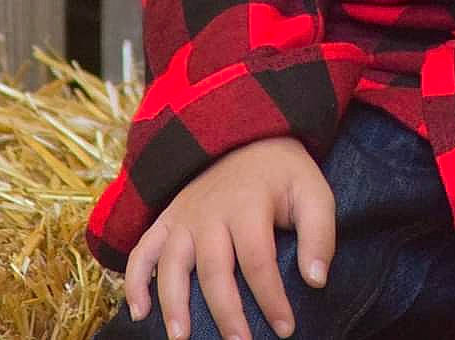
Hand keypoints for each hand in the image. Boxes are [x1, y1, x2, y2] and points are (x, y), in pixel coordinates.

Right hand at [123, 135, 334, 339]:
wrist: (250, 135)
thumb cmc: (284, 174)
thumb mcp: (314, 192)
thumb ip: (319, 234)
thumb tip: (316, 280)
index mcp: (248, 203)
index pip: (257, 260)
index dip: (271, 298)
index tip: (285, 328)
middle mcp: (210, 210)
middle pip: (213, 269)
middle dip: (225, 312)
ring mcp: (184, 215)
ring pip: (171, 263)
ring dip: (173, 303)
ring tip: (181, 338)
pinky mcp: (168, 218)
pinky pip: (142, 249)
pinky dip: (135, 279)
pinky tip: (138, 311)